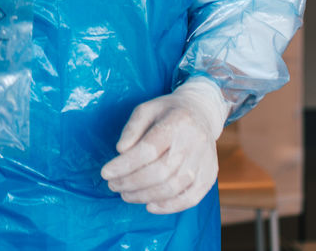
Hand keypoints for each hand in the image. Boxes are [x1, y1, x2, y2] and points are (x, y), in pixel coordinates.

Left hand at [99, 78, 227, 214]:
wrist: (202, 113)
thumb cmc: (168, 112)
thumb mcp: (146, 109)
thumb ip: (132, 128)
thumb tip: (121, 151)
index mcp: (177, 122)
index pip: (148, 149)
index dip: (125, 165)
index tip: (105, 173)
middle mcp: (194, 143)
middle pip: (160, 172)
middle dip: (131, 183)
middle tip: (113, 185)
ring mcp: (204, 161)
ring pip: (173, 188)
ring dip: (144, 196)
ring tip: (126, 194)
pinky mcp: (210, 176)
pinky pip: (190, 199)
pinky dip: (168, 207)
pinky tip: (149, 205)